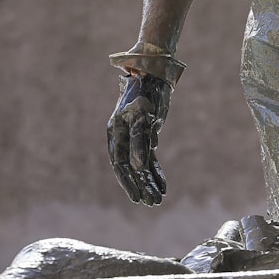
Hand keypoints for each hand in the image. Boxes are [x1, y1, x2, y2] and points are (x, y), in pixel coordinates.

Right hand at [107, 73, 170, 205]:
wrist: (154, 75)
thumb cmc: (147, 93)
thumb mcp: (143, 117)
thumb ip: (140, 141)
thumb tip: (138, 166)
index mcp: (116, 132)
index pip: (120, 163)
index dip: (128, 182)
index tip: (137, 197)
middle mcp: (122, 136)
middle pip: (129, 168)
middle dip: (140, 186)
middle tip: (151, 203)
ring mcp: (133, 137)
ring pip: (140, 165)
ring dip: (149, 182)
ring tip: (158, 199)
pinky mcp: (145, 135)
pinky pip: (149, 158)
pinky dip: (156, 171)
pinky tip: (162, 185)